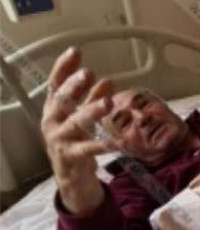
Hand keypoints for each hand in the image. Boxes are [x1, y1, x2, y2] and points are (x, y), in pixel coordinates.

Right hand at [41, 47, 116, 214]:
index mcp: (54, 109)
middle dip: (75, 86)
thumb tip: (106, 80)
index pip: (55, 84)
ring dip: (91, 111)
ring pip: (75, 123)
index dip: (63, 68)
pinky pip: (89, 149)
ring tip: (107, 102)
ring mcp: (59, 140)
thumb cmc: (78, 141)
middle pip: (62, 101)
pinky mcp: (70, 158)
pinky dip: (104, 144)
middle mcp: (52, 122)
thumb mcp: (83, 118)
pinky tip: (117, 140)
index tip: (75, 52)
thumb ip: (93, 99)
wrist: (72, 177)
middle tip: (89, 73)